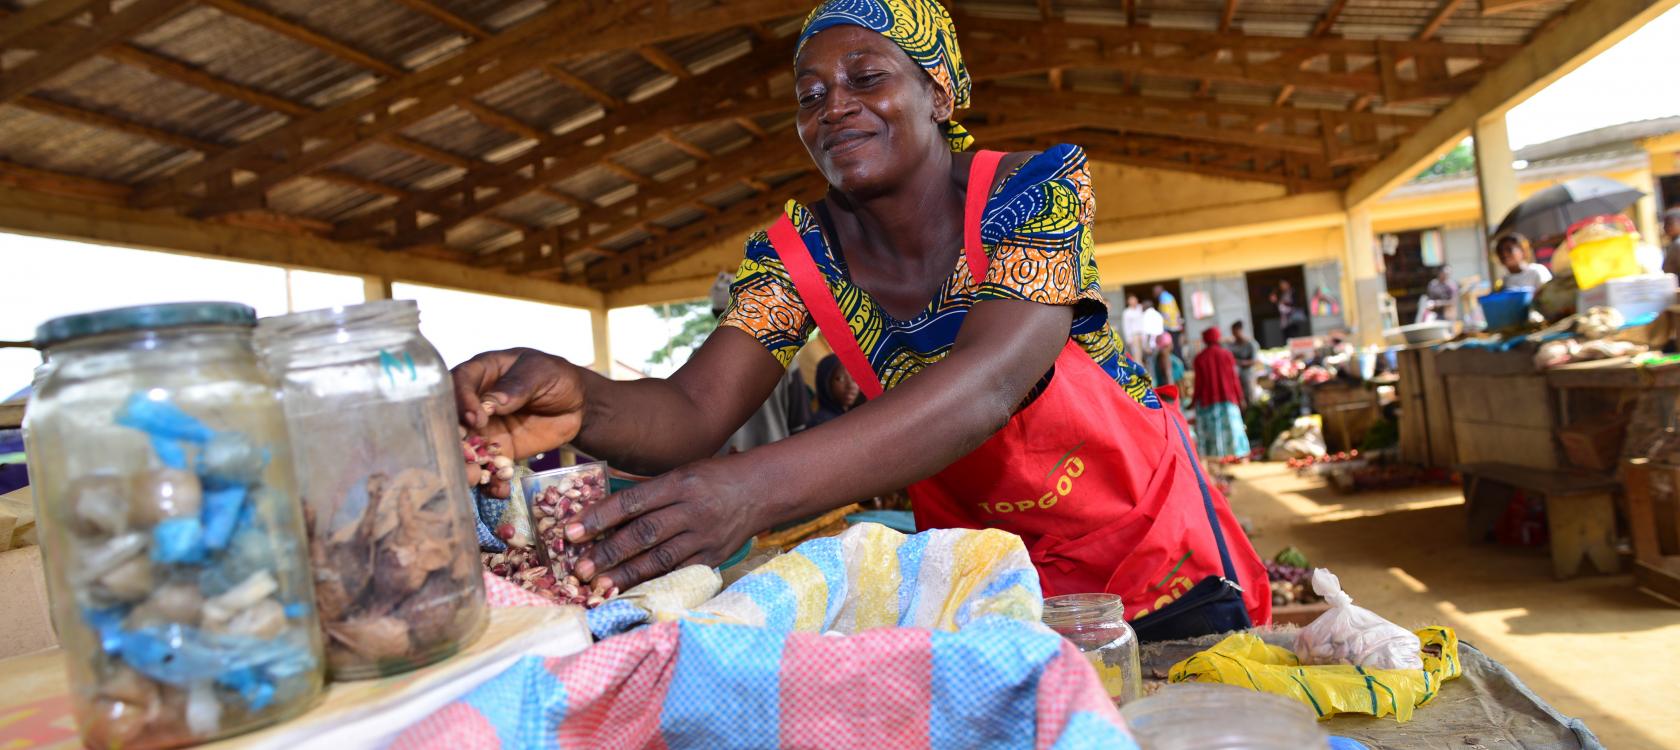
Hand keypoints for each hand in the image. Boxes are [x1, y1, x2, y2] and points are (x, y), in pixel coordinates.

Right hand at [452, 348, 587, 478]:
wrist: (576, 403)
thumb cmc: (555, 377)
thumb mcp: (541, 374)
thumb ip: (518, 386)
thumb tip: (493, 402)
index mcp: (481, 373)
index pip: (460, 383)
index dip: (463, 401)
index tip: (475, 419)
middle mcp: (475, 403)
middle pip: (454, 420)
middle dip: (456, 439)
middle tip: (467, 454)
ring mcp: (484, 429)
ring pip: (467, 449)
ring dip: (469, 466)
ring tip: (478, 478)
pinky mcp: (498, 451)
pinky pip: (489, 467)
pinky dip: (492, 481)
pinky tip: (500, 490)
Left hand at [565, 454, 766, 590]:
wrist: (761, 490)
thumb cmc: (713, 478)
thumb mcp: (681, 473)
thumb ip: (647, 491)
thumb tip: (602, 509)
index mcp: (679, 483)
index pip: (632, 502)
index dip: (599, 517)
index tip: (571, 531)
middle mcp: (692, 510)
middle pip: (643, 534)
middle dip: (607, 552)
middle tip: (579, 568)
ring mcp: (704, 536)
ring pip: (659, 558)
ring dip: (626, 574)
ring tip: (599, 585)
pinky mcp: (713, 557)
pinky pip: (679, 573)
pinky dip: (653, 583)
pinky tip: (631, 592)